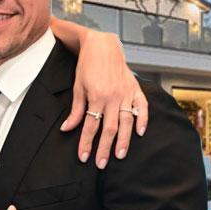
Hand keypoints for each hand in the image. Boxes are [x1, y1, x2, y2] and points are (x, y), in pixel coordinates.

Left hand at [61, 31, 148, 168]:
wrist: (102, 45)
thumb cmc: (87, 65)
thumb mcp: (78, 87)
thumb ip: (76, 110)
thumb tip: (68, 128)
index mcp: (96, 97)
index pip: (91, 126)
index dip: (87, 143)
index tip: (84, 157)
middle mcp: (113, 97)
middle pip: (110, 128)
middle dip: (105, 148)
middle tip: (101, 163)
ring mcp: (126, 93)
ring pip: (126, 121)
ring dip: (124, 140)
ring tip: (120, 155)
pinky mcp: (135, 88)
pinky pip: (141, 106)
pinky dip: (143, 119)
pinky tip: (140, 132)